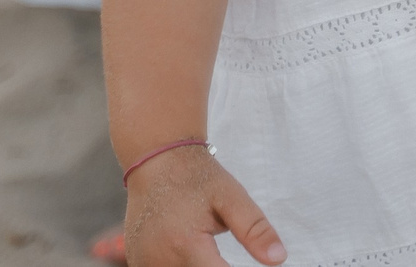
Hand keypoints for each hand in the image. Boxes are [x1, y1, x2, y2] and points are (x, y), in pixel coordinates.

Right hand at [122, 145, 283, 266]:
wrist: (156, 159)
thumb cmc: (197, 177)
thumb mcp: (232, 196)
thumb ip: (254, 230)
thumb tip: (279, 258)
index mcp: (186, 245)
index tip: (240, 262)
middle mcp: (160, 260)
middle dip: (214, 266)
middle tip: (215, 246)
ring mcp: (143, 262)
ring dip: (196, 265)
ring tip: (197, 239)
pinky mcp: (136, 261)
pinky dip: (178, 264)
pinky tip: (184, 248)